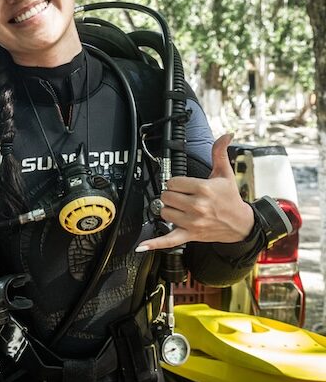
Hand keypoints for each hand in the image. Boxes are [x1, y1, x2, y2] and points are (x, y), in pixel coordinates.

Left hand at [136, 134, 254, 252]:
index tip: (184, 185)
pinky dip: (154, 243)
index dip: (176, 183)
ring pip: (164, 212)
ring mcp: (192, 222)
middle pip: (166, 196)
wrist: (241, 224)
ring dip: (169, 210)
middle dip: (171, 195)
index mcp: (203, 189)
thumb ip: (219, 153)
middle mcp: (197, 206)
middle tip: (183, 197)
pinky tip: (142, 246)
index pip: (173, 182)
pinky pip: (168, 240)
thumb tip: (226, 135)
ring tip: (182, 208)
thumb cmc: (230, 198)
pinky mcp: (190, 235)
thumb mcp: (224, 174)